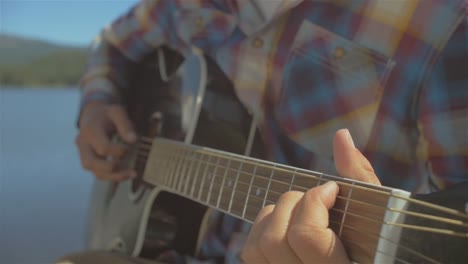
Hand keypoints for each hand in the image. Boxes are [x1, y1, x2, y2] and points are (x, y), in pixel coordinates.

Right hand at [75, 100, 136, 180]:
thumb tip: (133, 140)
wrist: (92, 115)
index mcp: (90, 131)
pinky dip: (111, 176)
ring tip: (131, 175)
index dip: (118, 151)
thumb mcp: (117, 112)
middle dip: (112, 170)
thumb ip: (125, 124)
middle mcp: (83, 144)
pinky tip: (125, 174)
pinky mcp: (88, 160)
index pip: (102, 147)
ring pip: (93, 171)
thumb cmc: (106, 113)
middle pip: (90, 163)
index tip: (129, 148)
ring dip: (113, 177)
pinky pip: (97, 173)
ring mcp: (84, 154)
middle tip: (132, 171)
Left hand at [242, 129, 379, 262]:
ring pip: (256, 248)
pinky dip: (263, 228)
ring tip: (300, 211)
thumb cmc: (380, 239)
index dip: (314, 203)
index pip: (306, 237)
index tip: (332, 190)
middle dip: (292, 204)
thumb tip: (341, 135)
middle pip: (275, 240)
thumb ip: (360, 176)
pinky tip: (286, 223)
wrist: (375, 258)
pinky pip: (251, 253)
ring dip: (274, 216)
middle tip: (315, 198)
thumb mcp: (377, 212)